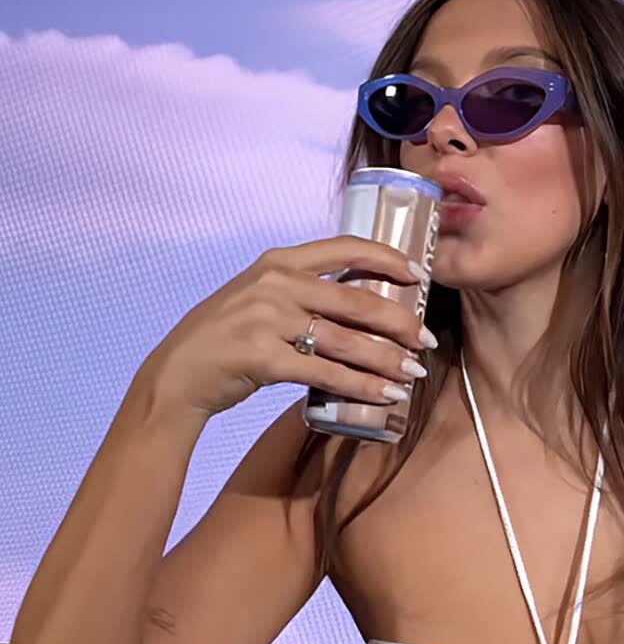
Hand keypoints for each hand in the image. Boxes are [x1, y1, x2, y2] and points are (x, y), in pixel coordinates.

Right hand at [134, 236, 432, 423]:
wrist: (177, 374)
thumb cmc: (224, 337)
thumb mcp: (258, 296)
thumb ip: (299, 290)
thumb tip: (359, 302)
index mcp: (278, 261)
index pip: (346, 247)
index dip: (389, 259)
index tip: (419, 276)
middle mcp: (275, 284)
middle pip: (356, 300)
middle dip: (400, 322)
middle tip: (427, 340)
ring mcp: (267, 320)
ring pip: (346, 341)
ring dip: (387, 360)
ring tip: (414, 373)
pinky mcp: (263, 358)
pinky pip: (326, 373)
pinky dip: (361, 386)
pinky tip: (385, 396)